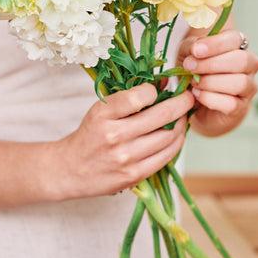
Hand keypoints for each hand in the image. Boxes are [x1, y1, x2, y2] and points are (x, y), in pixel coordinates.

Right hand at [50, 83, 192, 197]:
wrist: (70, 169)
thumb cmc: (90, 135)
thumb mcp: (101, 110)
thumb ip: (130, 98)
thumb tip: (164, 83)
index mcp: (103, 114)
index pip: (140, 96)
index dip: (155, 90)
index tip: (160, 88)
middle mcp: (114, 136)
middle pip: (162, 116)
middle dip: (182, 103)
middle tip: (188, 97)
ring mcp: (125, 158)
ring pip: (169, 137)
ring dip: (182, 124)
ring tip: (182, 117)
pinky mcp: (134, 175)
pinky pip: (166, 156)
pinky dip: (176, 143)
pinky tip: (176, 136)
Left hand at [179, 30, 257, 134]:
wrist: (194, 102)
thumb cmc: (194, 72)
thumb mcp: (189, 54)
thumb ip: (192, 47)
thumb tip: (196, 50)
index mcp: (238, 46)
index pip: (235, 39)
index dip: (216, 44)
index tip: (195, 50)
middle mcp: (249, 65)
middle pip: (242, 60)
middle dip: (212, 64)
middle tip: (190, 67)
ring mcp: (248, 87)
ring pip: (240, 83)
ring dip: (211, 82)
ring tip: (194, 83)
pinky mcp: (241, 107)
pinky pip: (232, 104)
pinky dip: (210, 99)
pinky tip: (197, 94)